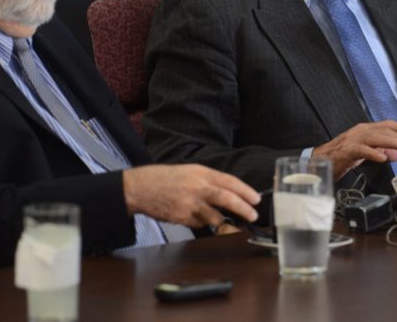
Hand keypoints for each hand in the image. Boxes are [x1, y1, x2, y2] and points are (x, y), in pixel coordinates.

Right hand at [123, 164, 260, 227]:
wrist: (140, 187)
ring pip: (215, 216)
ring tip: (227, 222)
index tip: (256, 199)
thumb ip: (210, 181)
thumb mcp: (191, 171)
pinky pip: (199, 224)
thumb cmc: (166, 178)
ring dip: (223, 220)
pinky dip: (202, 223)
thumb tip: (229, 192)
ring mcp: (189, 203)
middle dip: (243, 207)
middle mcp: (197, 187)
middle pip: (226, 198)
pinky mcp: (182, 217)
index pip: (229, 181)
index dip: (245, 191)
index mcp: (201, 173)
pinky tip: (195, 217)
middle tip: (253, 214)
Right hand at [313, 121, 396, 178]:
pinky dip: (373, 153)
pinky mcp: (346, 150)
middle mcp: (360, 131)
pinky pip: (362, 150)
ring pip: (376, 138)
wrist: (320, 160)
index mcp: (365, 130)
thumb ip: (381, 150)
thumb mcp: (365, 152)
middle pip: (384, 130)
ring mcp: (353, 140)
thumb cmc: (342, 155)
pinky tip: (383, 157)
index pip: (387, 125)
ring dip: (393, 142)